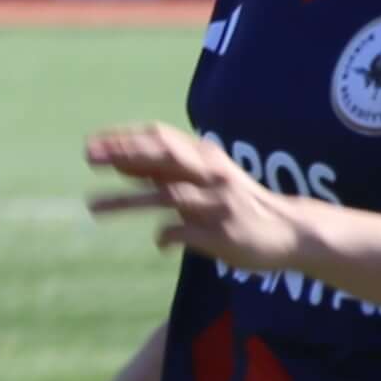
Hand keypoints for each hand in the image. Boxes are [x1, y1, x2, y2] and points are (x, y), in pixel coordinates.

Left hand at [82, 121, 380, 310]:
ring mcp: (216, 205)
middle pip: (163, 157)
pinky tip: (159, 242)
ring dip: (125, 201)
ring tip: (92, 208)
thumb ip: (164, 171)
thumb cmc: (237, 202)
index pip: (162, 138)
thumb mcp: (203, 178)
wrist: (292, 232)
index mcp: (206, 159)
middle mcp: (210, 176)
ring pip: (166, 196)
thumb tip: (118, 161)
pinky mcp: (222, 235)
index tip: (92, 143)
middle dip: (124, 155)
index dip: (126, 139)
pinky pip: (181, 233)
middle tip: (88, 158)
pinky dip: (164, 236)